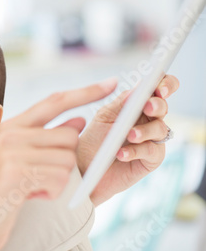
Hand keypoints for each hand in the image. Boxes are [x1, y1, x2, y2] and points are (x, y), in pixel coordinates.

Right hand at [0, 78, 116, 250]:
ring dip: (58, 181)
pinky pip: (59, 178)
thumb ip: (47, 139)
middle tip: (42, 177)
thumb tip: (79, 120)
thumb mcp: (23, 160)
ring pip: (67, 160)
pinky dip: (52, 192)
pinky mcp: (16, 172)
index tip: (111, 83)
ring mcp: (11, 151)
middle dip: (65, 161)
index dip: (85, 92)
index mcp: (11, 127)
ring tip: (33, 187)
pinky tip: (30, 195)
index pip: (54, 101)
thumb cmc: (1, 193)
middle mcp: (10, 133)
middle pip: (69, 136)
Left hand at [77, 75, 179, 205]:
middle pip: (163, 106)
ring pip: (160, 129)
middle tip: (148, 107)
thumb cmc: (94, 139)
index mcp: (138, 105)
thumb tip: (137, 89)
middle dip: (157, 105)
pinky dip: (136, 151)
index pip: (158, 88)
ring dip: (144, 131)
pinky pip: (151, 151)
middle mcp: (149, 120)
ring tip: (129, 135)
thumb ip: (121, 103)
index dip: (165, 84)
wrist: (85, 167)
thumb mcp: (104, 117)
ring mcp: (152, 139)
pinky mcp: (150, 159)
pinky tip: (121, 154)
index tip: (159, 87)